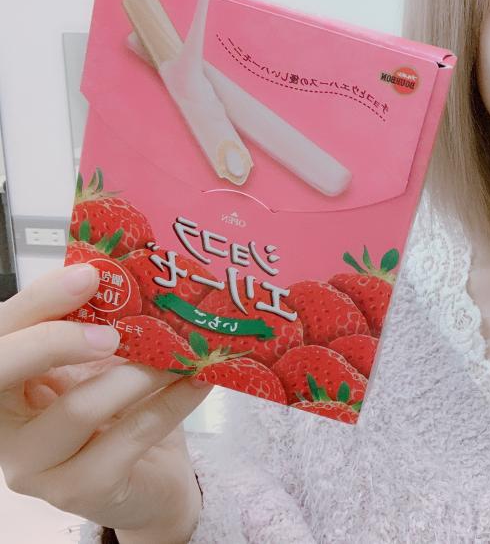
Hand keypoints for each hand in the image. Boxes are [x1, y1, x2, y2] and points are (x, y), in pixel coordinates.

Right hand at [0, 264, 214, 540]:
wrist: (155, 478)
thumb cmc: (122, 413)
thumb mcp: (104, 363)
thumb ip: (102, 325)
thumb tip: (131, 272)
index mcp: (7, 383)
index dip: (37, 302)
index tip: (89, 275)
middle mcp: (6, 426)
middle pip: (1, 372)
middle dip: (55, 339)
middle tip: (113, 328)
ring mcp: (37, 465)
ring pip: (77, 408)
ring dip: (139, 373)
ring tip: (181, 354)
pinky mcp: (80, 490)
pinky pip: (130, 436)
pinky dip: (171, 402)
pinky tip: (198, 381)